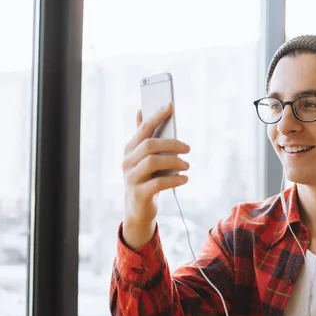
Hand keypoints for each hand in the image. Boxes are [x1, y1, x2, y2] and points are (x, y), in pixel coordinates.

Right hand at [122, 103, 189, 248]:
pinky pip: (158, 183)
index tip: (170, 106)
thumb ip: (144, 137)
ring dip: (174, 161)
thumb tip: (140, 111)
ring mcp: (131, 178)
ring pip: (153, 162)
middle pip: (149, 145)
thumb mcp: (144, 158)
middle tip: (188, 148)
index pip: (143, 128)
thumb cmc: (146, 178)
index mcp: (130, 149)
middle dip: (171, 144)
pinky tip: (185, 179)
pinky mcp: (139, 193)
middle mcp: (127, 161)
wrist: (138, 209)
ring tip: (187, 165)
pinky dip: (175, 179)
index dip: (157, 116)